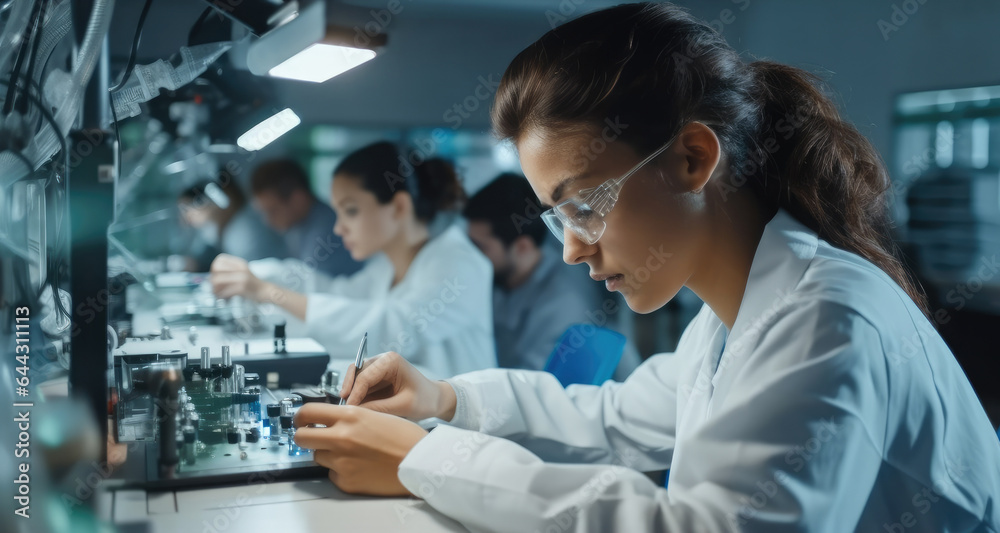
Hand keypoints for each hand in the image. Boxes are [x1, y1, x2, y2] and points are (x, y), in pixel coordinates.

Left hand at [210, 253, 263, 299]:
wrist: (265, 292)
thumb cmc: (252, 284)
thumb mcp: (243, 272)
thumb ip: (230, 271)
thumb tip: (210, 277)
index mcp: (240, 263)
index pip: (219, 260)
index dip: (214, 268)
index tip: (217, 276)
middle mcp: (240, 269)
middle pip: (216, 269)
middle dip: (212, 278)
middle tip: (215, 286)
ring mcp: (241, 278)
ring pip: (217, 280)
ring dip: (214, 288)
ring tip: (217, 293)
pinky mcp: (241, 288)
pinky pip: (224, 291)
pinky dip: (221, 295)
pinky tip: (223, 297)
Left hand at [293, 404, 426, 495]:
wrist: (420, 462)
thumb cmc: (405, 438)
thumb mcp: (376, 415)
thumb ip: (350, 416)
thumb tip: (330, 418)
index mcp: (350, 416)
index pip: (307, 412)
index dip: (300, 416)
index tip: (300, 418)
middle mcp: (341, 438)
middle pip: (301, 437)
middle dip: (304, 435)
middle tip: (312, 436)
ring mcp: (341, 461)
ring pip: (317, 456)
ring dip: (327, 453)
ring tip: (350, 452)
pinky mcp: (345, 481)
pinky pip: (332, 474)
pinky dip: (341, 470)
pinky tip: (359, 466)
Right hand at [340, 351, 455, 420]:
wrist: (435, 399)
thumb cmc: (425, 399)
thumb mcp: (403, 406)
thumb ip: (379, 408)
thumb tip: (356, 412)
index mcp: (391, 361)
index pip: (365, 376)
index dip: (355, 393)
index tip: (349, 408)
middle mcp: (382, 360)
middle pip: (356, 373)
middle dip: (348, 390)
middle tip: (343, 408)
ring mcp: (377, 369)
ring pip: (355, 379)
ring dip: (350, 394)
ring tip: (348, 410)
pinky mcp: (376, 379)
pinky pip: (360, 387)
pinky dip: (356, 397)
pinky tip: (355, 409)